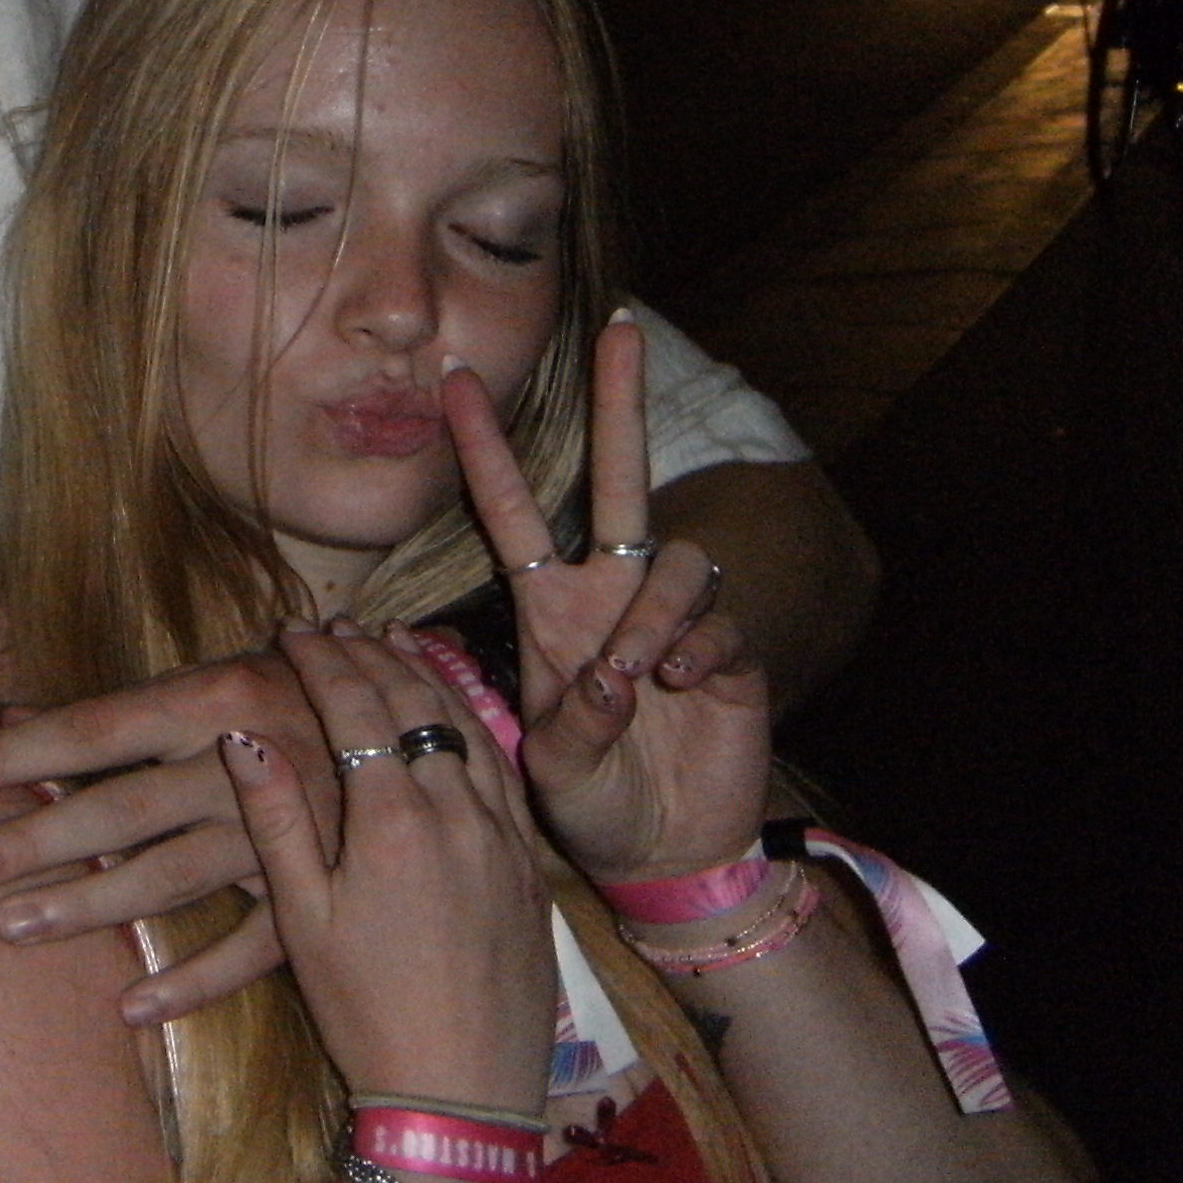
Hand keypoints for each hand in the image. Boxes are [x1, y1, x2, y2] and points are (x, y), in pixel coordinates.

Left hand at [0, 656, 331, 1022]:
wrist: (423, 735)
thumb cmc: (294, 700)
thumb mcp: (213, 685)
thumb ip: (116, 713)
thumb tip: (7, 716)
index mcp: (217, 696)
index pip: (94, 730)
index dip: (12, 755)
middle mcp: (248, 762)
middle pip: (122, 808)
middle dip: (34, 839)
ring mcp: (286, 834)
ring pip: (170, 876)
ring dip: (89, 905)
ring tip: (10, 925)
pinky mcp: (318, 895)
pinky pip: (250, 949)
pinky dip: (192, 981)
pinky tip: (128, 1008)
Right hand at [221, 619, 554, 1108]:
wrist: (463, 1093)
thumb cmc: (366, 1012)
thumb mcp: (302, 920)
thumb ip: (278, 819)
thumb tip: (244, 735)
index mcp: (392, 820)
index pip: (357, 707)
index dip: (322, 661)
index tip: (293, 630)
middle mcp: (456, 810)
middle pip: (414, 703)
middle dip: (370, 654)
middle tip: (336, 626)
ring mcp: (502, 833)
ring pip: (467, 724)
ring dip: (426, 675)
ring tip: (395, 641)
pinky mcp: (528, 862)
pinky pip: (503, 766)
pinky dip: (473, 722)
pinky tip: (455, 712)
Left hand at [444, 317, 770, 885]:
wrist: (661, 852)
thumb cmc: (591, 801)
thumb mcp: (555, 770)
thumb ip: (572, 724)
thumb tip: (614, 676)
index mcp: (550, 610)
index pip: (511, 512)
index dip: (484, 448)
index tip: (453, 378)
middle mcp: (610, 595)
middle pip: (617, 479)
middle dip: (619, 403)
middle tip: (623, 330)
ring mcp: (671, 619)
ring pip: (671, 560)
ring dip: (653, 610)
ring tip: (638, 675)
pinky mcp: (729, 654)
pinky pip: (718, 619)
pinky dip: (697, 647)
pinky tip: (682, 686)